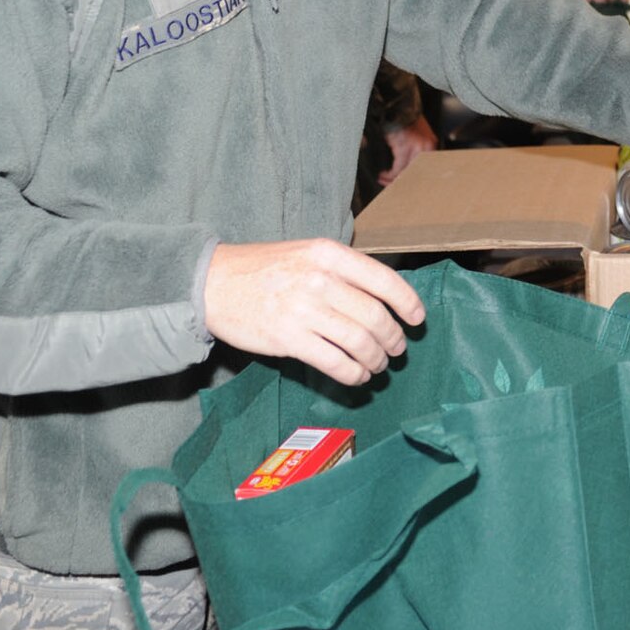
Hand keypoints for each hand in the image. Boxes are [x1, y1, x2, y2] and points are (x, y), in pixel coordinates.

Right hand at [203, 240, 423, 385]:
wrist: (212, 283)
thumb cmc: (264, 269)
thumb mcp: (307, 254)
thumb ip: (343, 270)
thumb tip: (384, 298)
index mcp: (329, 254)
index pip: (383, 280)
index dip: (407, 303)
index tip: (417, 319)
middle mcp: (320, 280)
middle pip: (375, 316)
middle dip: (393, 337)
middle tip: (397, 348)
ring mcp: (303, 310)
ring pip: (359, 342)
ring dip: (376, 359)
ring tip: (378, 364)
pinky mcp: (288, 339)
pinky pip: (334, 362)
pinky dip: (353, 373)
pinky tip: (357, 375)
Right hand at [378, 116, 437, 185]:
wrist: (397, 107)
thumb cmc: (404, 120)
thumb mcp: (416, 135)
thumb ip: (415, 149)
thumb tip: (407, 164)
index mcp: (430, 145)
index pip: (424, 167)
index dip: (413, 176)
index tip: (404, 180)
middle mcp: (426, 148)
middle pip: (416, 172)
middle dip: (403, 180)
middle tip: (392, 184)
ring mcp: (417, 149)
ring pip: (406, 172)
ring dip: (394, 178)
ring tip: (384, 180)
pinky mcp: (404, 149)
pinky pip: (397, 168)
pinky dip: (389, 174)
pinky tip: (382, 175)